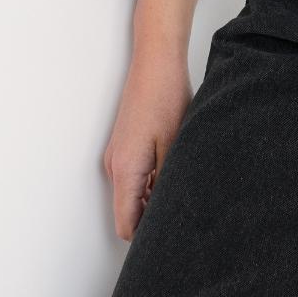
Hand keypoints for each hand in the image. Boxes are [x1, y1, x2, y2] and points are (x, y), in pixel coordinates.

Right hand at [103, 46, 193, 240]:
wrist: (155, 62)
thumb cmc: (165, 96)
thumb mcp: (175, 145)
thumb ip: (168, 183)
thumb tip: (168, 211)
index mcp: (125, 171)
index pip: (125, 225)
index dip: (147, 235)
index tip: (169, 229)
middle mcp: (115, 167)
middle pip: (128, 211)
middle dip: (152, 214)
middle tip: (182, 201)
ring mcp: (117, 155)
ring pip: (133, 193)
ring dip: (153, 194)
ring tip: (179, 175)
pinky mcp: (124, 146)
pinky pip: (134, 176)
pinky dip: (151, 178)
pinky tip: (171, 162)